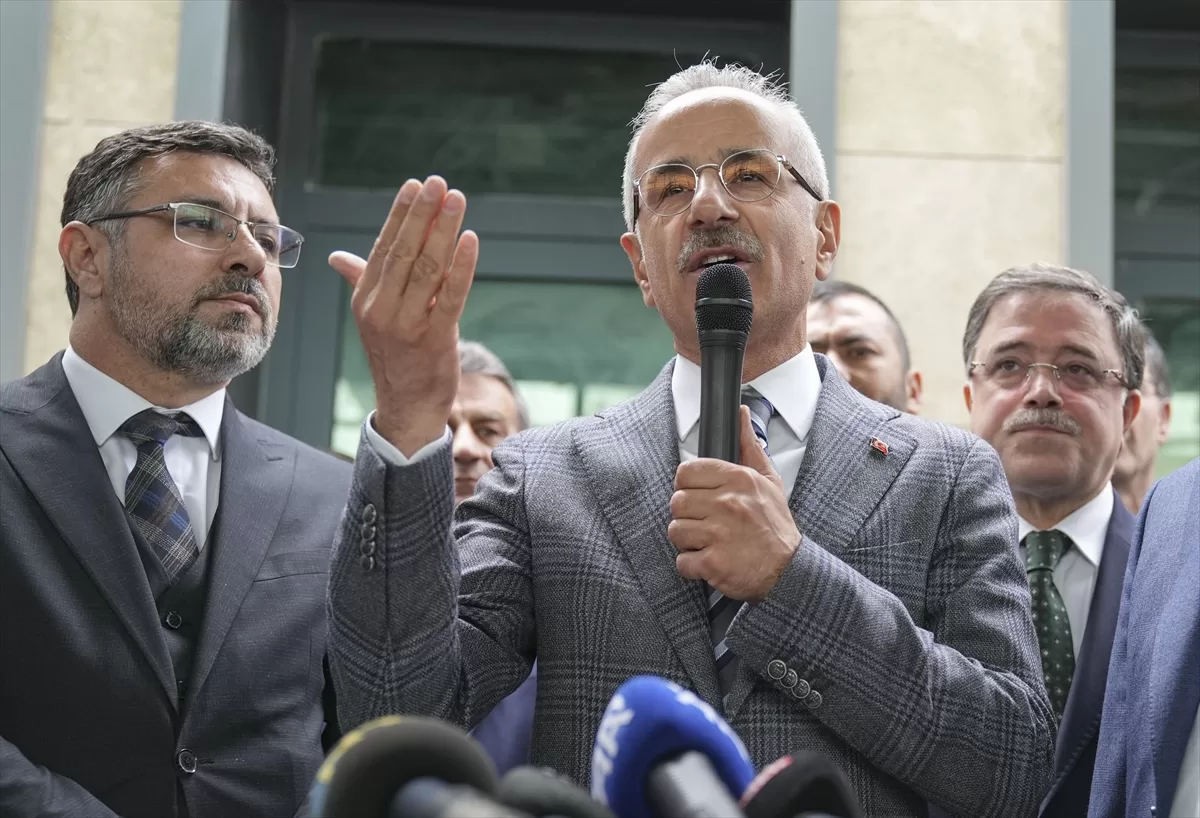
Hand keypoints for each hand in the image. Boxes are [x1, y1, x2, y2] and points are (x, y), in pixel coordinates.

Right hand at [330, 176, 478, 456]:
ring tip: (456, 199)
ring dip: (444, 230)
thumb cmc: (396, 356)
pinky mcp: (435, 339)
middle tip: (438, 183)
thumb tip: (337, 258)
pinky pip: (451, 295)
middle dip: (422, 214)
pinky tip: (470, 240)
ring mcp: (408, 325)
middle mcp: (382, 309)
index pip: (384, 247)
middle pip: (404, 251)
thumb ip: (362, 281)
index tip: (415, 185)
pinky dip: (461, 266)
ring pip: (428, 268)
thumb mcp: (375, 318)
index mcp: (366, 299)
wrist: (407, 407)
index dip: (401, 215)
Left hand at [669, 406, 799, 602]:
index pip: (686, 472)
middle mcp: (727, 504)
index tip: (697, 496)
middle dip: (688, 515)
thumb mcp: (769, 481)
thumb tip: (741, 414)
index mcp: (738, 480)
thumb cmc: (775, 527)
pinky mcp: (713, 563)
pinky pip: (682, 561)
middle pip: (677, 502)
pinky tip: (710, 560)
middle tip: (706, 522)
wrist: (789, 570)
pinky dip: (692, 565)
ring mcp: (719, 534)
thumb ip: (749, 446)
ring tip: (709, 541)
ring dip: (688, 540)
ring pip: (675, 530)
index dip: (687, 486)